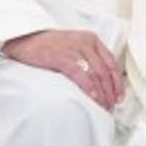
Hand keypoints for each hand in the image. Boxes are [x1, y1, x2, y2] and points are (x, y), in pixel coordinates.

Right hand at [2, 29, 123, 110]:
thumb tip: (102, 81)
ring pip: (96, 74)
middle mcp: (86, 43)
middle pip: (105, 71)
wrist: (26, 40)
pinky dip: (89, 88)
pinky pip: (81, 75)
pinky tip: (93, 98)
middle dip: (111, 91)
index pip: (112, 63)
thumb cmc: (49, 46)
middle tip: (111, 105)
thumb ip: (88, 58)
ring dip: (102, 93)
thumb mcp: (75, 46)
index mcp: (92, 40)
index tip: (119, 95)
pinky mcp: (62, 57)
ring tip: (103, 105)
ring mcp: (74, 49)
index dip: (118, 82)